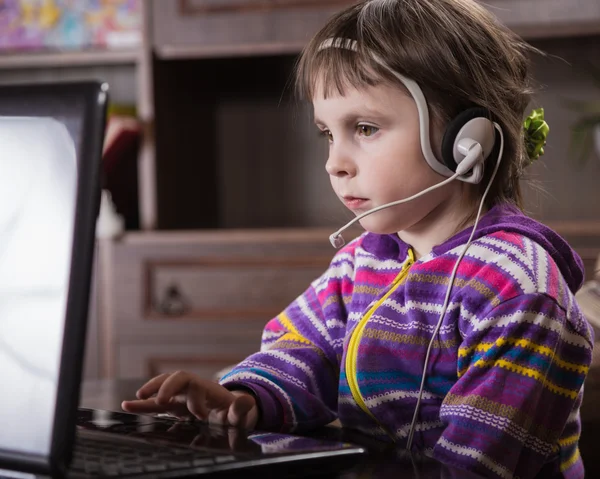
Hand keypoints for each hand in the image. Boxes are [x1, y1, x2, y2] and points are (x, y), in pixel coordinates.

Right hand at [121, 371, 258, 429]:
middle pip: (179, 377)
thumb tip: (247, 401)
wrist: (232, 414)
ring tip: (137, 398)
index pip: (197, 385)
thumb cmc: (235, 414)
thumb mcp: (242, 414)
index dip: (195, 400)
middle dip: (167, 386)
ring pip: (165, 385)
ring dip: (152, 390)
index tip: (200, 416)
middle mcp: (194, 388)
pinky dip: (142, 404)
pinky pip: (156, 403)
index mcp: (209, 389)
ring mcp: (183, 395)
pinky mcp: (174, 405)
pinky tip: (127, 405)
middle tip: (162, 401)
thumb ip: (242, 409)